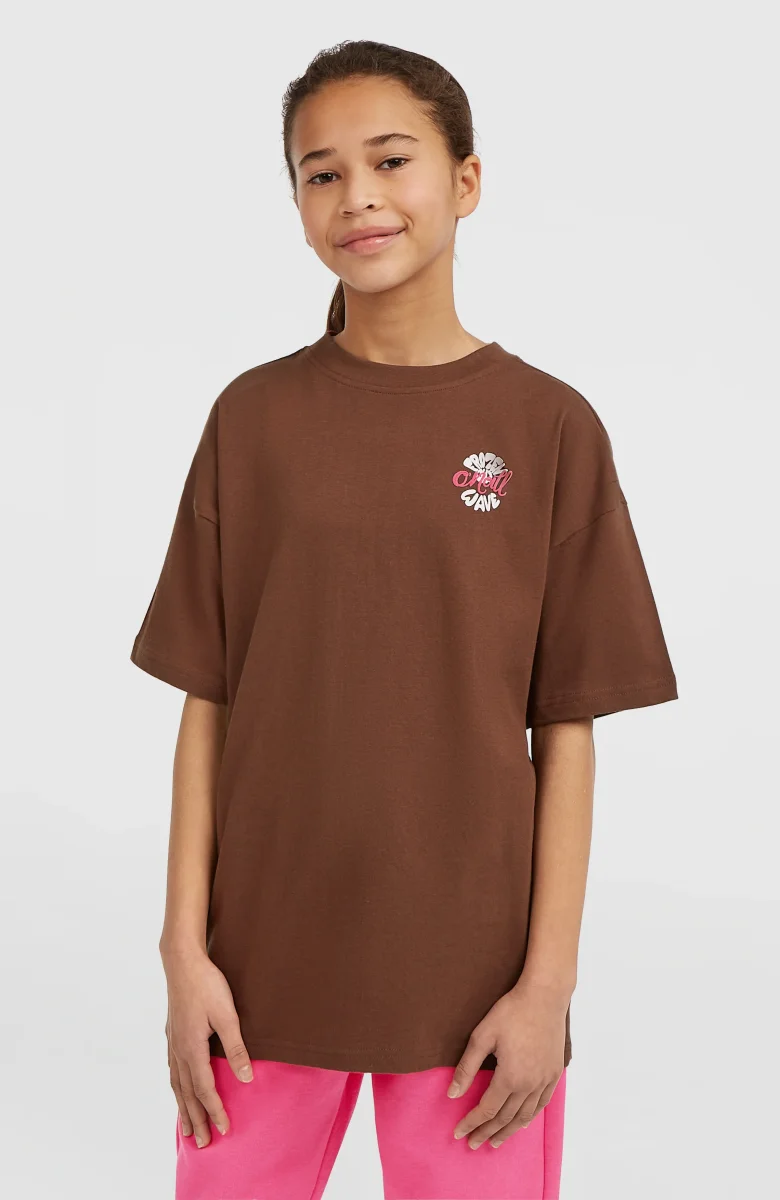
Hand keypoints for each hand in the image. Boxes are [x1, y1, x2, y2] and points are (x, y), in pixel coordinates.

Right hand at [161, 945, 254, 1147]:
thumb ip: (236, 1047)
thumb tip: (246, 1078)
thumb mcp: (227, 1015)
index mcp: (192, 1049)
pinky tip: (178, 1089)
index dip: (215, 1111)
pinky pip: (173, 1070)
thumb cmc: (207, 985)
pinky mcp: (172, 1033)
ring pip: (177, 1084)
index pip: (204, 1089)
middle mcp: (179, 1050)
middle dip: (196, 1119)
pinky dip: (176, 1088)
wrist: (182, 961)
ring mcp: (173, 1042)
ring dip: (183, 1107)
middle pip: (187, 1094)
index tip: (224, 1129)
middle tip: (201, 1144)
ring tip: (186, 1127)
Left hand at [447, 977, 568, 1148]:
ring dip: (508, 1132)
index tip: (458, 1133)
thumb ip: (467, 1067)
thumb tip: (452, 1094)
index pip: (486, 1110)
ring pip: (524, 1116)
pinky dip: (529, 1117)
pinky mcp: (554, 1074)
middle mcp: (529, 1085)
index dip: (471, 1123)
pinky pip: (541, 1104)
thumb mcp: (482, 1036)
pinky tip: (522, 1122)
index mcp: (509, 1077)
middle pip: (505, 1118)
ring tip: (494, 1142)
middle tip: (473, 1144)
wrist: (545, 996)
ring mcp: (545, 1081)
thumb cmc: (511, 1012)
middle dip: (486, 1132)